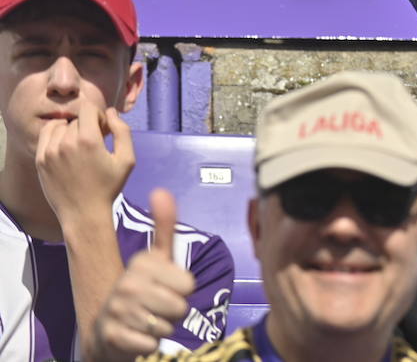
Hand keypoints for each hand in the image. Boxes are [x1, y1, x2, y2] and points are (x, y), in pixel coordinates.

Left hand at [36, 101, 134, 231]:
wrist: (83, 213)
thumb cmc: (108, 187)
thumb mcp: (127, 159)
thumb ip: (122, 131)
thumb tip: (111, 112)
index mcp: (88, 140)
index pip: (88, 108)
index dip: (98, 114)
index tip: (104, 130)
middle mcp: (66, 142)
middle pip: (76, 119)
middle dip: (87, 125)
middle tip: (94, 142)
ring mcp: (49, 151)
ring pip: (60, 126)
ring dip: (71, 130)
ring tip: (78, 145)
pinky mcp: (40, 159)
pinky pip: (46, 134)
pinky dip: (56, 134)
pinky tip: (65, 146)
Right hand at [90, 190, 194, 361]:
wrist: (107, 331)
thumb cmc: (141, 292)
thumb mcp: (156, 259)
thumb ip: (164, 227)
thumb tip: (161, 190)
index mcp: (141, 264)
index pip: (189, 284)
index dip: (182, 291)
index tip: (165, 288)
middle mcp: (126, 284)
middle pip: (180, 306)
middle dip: (174, 312)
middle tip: (157, 308)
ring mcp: (117, 311)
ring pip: (167, 326)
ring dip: (162, 328)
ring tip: (146, 321)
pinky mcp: (113, 337)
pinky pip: (152, 344)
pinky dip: (149, 345)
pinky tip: (136, 336)